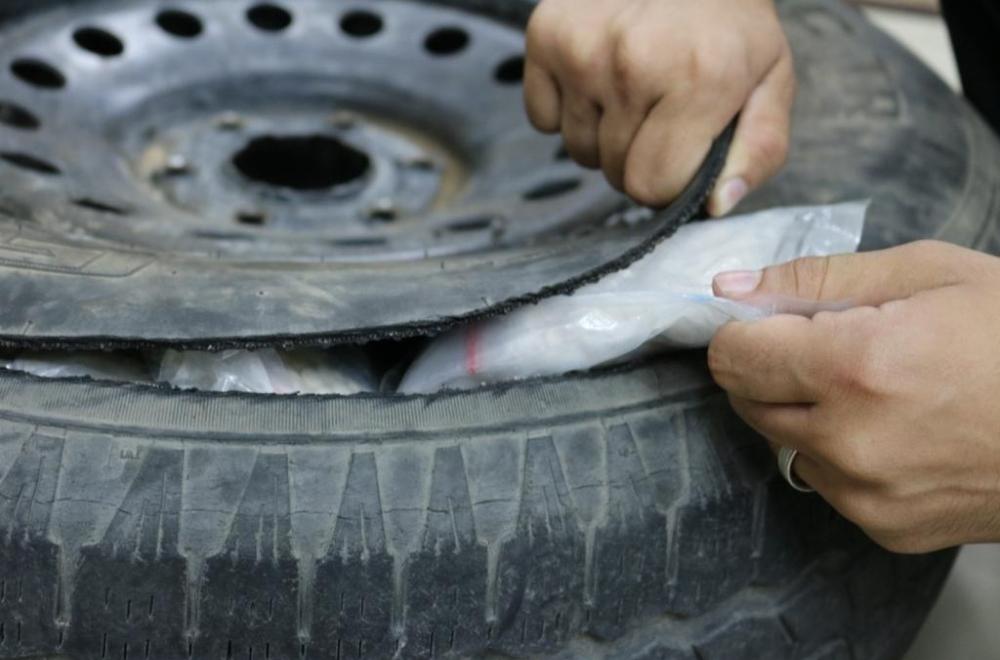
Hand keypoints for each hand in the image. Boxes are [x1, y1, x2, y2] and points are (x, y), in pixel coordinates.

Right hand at [523, 0, 794, 214]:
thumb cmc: (728, 23)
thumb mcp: (771, 80)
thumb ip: (759, 150)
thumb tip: (716, 204)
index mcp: (698, 78)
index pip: (652, 186)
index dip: (669, 180)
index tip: (683, 151)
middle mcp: (633, 61)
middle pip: (614, 172)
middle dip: (638, 158)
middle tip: (660, 113)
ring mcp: (582, 47)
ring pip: (578, 150)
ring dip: (603, 135)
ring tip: (632, 89)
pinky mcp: (546, 33)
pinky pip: (543, 118)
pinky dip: (566, 109)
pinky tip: (598, 76)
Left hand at [707, 240, 999, 552]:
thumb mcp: (928, 273)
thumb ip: (815, 279)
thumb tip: (731, 290)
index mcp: (856, 366)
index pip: (732, 355)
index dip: (743, 330)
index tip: (766, 320)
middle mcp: (850, 440)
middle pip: (747, 400)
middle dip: (772, 367)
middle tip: (830, 345)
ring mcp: (867, 494)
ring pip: (782, 442)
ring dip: (805, 411)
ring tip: (876, 386)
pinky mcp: (885, 528)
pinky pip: (826, 481)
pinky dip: (840, 452)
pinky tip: (896, 428)